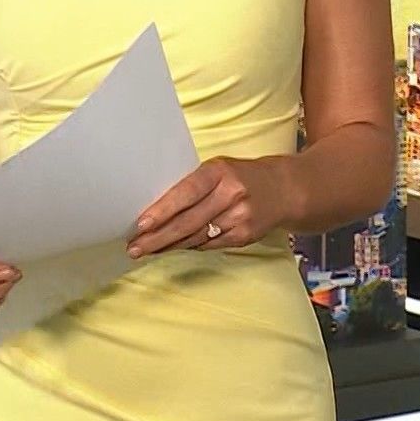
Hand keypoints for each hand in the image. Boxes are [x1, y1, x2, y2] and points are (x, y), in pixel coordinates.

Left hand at [126, 156, 289, 257]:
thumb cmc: (240, 176)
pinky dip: (189, 246)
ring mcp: (240, 218)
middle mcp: (231, 194)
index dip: (162, 210)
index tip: (141, 224)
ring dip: (169, 246)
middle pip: (188, 221)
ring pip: (197, 237)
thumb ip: (192, 185)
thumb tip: (156, 209)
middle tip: (134, 247)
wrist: (284, 190)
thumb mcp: (218, 169)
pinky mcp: (245, 237)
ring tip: (146, 250)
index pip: (186, 192)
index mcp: (219, 171)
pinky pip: (209, 245)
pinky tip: (173, 248)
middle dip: (158, 237)